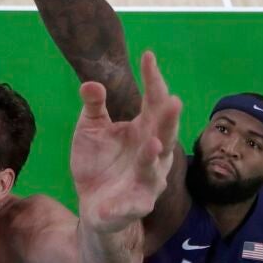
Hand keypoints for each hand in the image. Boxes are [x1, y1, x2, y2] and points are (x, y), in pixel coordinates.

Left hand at [71, 51, 180, 232]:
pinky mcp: (135, 206)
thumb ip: (94, 108)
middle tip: (171, 99)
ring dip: (153, 156)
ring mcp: (147, 181)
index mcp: (143, 130)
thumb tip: (90, 83)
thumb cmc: (98, 163)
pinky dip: (128, 203)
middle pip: (163, 132)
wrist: (93, 206)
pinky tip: (118, 202)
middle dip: (168, 119)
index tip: (148, 56)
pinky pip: (134, 204)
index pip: (153, 101)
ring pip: (154, 168)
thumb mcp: (91, 130)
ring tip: (152, 142)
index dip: (153, 80)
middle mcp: (153, 153)